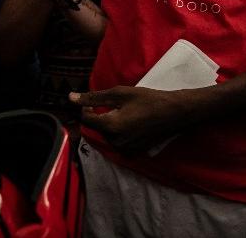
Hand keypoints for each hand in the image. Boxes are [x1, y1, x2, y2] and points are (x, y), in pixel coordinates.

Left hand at [71, 86, 187, 154]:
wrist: (175, 113)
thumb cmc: (148, 99)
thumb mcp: (120, 93)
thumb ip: (94, 97)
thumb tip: (70, 98)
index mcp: (111, 127)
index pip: (87, 119)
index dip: (88, 107)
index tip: (96, 100)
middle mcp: (116, 142)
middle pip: (98, 128)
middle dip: (101, 116)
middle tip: (116, 105)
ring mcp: (125, 149)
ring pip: (107, 135)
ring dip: (110, 125)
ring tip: (126, 113)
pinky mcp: (133, 152)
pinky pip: (118, 142)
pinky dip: (120, 132)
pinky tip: (131, 122)